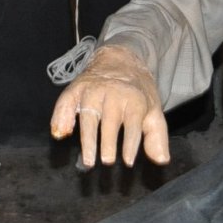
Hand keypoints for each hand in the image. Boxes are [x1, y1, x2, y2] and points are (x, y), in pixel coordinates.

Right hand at [50, 44, 170, 167]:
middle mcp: (112, 93)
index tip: (128, 162)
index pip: (132, 123)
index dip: (130, 143)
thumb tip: (161, 160)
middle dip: (107, 142)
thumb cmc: (137, 91)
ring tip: (88, 160)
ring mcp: (92, 90)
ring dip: (87, 139)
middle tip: (107, 161)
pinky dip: (61, 117)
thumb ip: (157, 137)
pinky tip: (61, 133)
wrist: (120, 59)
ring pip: (88, 116)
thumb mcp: (153, 110)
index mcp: (134, 98)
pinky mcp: (76, 88)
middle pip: (109, 121)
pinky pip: (65, 103)